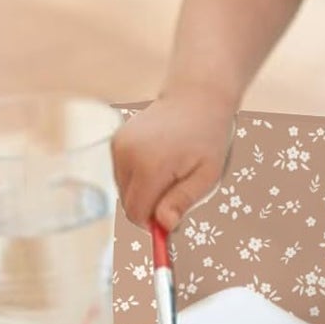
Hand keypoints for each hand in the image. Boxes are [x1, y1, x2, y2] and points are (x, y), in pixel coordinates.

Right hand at [113, 86, 234, 230]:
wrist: (196, 98)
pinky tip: (160, 162)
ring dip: (145, 192)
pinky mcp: (117, 141)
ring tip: (171, 173)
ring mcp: (119, 146)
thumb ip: (183, 200)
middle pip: (128, 204)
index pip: (137, 212)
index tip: (171, 223)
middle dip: (149, 209)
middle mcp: (128, 154)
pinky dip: (139, 178)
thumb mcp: (207, 174)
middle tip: (176, 195)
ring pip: (124, 191)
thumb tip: (164, 225)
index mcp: (151, 165)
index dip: (152, 224)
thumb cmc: (208, 137)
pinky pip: (123, 175)